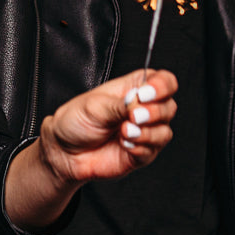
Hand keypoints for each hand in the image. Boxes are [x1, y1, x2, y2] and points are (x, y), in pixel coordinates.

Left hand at [36, 70, 177, 184]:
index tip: (146, 94)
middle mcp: (142, 110)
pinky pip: (153, 151)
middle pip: (170, 106)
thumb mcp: (95, 106)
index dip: (162, 85)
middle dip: (154, 112)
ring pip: (165, 132)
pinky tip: (124, 145)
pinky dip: (139, 147)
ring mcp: (144, 132)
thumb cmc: (76, 121)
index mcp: (133, 89)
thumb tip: (139, 104)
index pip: (163, 81)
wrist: (65, 151)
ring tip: (124, 132)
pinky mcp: (142, 153)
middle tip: (133, 116)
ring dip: (146, 133)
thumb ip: (120, 105)